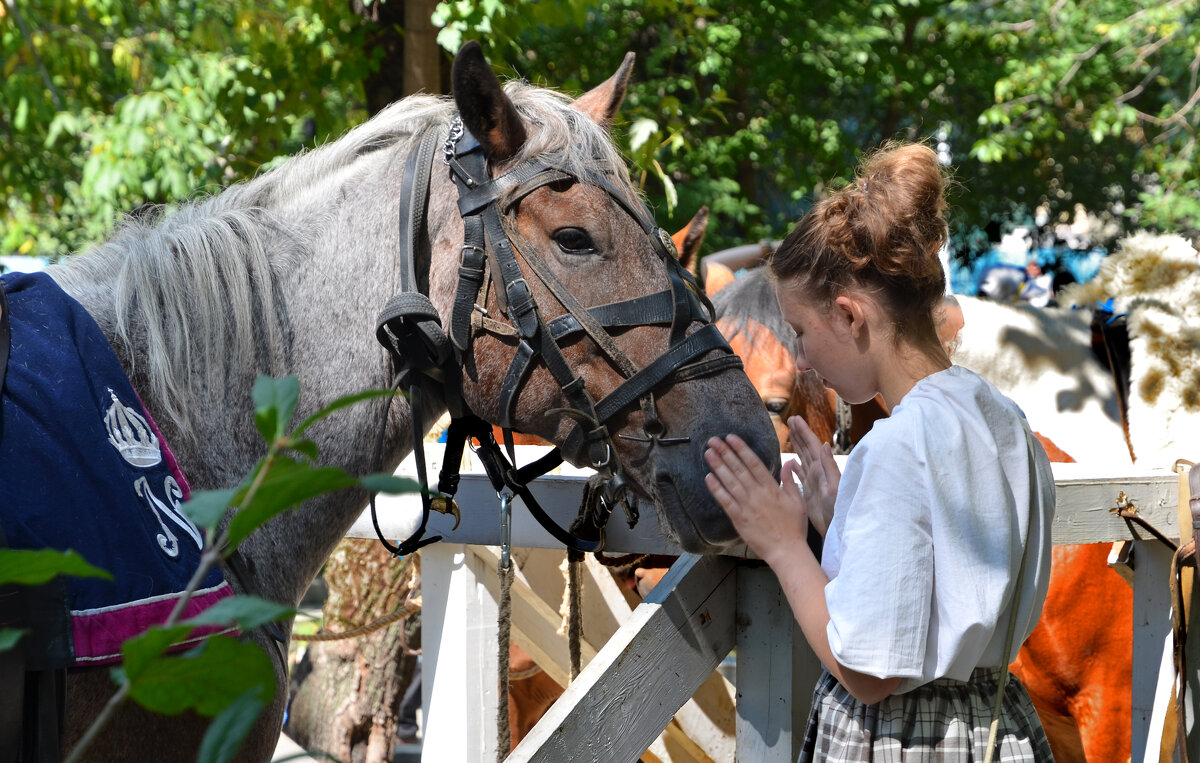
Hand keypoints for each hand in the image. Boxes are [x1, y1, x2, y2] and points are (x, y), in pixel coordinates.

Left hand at [704, 434, 809, 565]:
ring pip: (730, 482)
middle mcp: (758, 494)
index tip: (731, 438)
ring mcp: (747, 506)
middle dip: (725, 453)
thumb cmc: (794, 527)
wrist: (786, 551)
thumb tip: (787, 463)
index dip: (741, 449)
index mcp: (772, 488)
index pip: (754, 463)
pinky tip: (708, 477)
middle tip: (713, 440)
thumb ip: (790, 480)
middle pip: (739, 469)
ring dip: (718, 466)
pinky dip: (716, 489)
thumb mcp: (797, 501)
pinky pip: (725, 501)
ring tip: (708, 453)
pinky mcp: (739, 519)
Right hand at [788, 416, 840, 536]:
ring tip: (790, 434)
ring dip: (797, 446)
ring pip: (803, 458)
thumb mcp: (834, 487)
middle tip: (790, 420)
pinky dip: (794, 466)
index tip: (794, 419)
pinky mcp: (810, 491)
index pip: (812, 445)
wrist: (838, 529)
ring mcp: (814, 482)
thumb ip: (830, 467)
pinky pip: (800, 474)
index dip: (803, 431)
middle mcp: (818, 472)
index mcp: (823, 469)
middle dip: (799, 434)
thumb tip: (824, 445)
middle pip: (807, 448)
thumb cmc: (838, 509)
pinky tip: (790, 462)